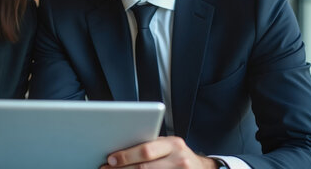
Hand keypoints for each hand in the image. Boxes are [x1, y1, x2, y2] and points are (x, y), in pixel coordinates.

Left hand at [100, 136, 216, 168]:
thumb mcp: (168, 146)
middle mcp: (179, 159)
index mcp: (174, 144)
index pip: (146, 150)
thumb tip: (119, 149)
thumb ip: (150, 146)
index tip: (110, 159)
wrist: (200, 168)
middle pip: (144, 168)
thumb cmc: (178, 155)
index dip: (126, 156)